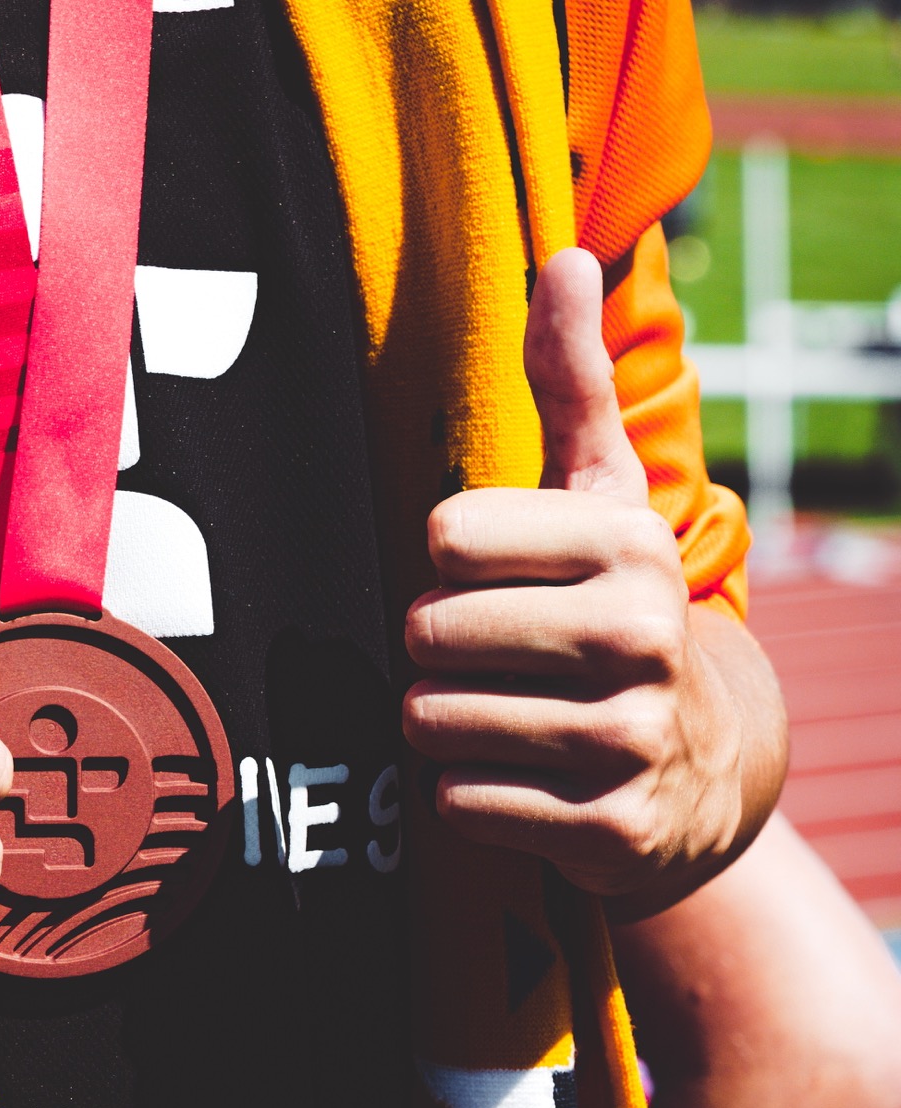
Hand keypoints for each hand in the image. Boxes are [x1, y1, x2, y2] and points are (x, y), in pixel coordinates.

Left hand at [402, 248, 749, 900]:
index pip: (444, 538)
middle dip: (438, 650)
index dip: (449, 567)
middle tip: (498, 659)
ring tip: (507, 714)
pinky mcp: (608, 831)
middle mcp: (640, 638)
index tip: (501, 583)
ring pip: (429, 721)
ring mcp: (629, 742)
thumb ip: (571, 386)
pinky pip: (456, 801)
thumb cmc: (616, 613)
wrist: (704, 765)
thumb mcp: (604, 501)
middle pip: (427, 633)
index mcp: (631, 543)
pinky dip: (467, 793)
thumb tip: (564, 253)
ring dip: (444, 723)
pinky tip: (524, 778)